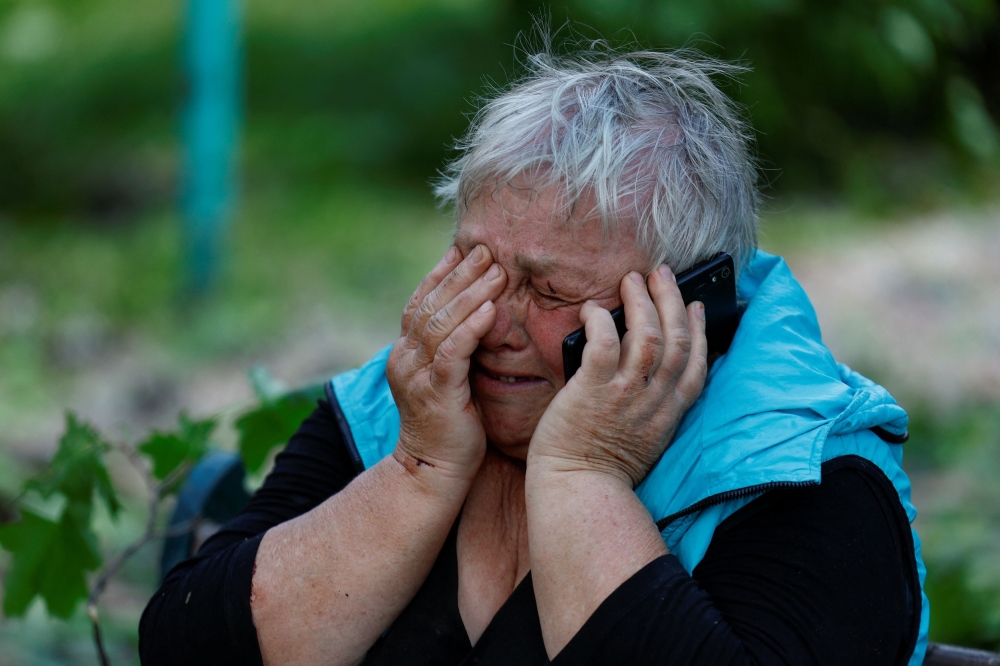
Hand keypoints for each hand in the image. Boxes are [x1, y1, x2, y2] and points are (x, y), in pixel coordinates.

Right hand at [387, 244, 507, 484]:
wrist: (432, 472)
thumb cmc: (449, 427)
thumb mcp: (448, 379)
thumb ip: (454, 348)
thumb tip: (479, 314)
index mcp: (405, 353)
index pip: (421, 302)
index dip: (442, 273)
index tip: (465, 249)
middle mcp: (405, 359)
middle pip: (431, 305)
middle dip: (460, 274)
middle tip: (486, 250)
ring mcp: (417, 375)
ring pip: (442, 323)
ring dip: (470, 294)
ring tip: (496, 272)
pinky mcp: (436, 393)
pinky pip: (453, 352)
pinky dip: (471, 328)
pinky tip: (490, 310)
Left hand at [527, 265, 706, 487]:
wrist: (577, 492)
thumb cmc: (600, 467)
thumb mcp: (642, 439)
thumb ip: (648, 406)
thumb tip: (641, 367)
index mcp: (668, 415)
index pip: (696, 366)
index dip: (700, 331)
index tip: (696, 306)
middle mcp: (653, 401)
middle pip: (676, 340)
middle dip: (673, 301)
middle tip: (662, 274)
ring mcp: (624, 395)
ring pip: (647, 336)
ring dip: (642, 301)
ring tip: (632, 280)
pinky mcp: (592, 392)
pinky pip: (603, 345)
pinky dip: (600, 322)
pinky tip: (592, 310)